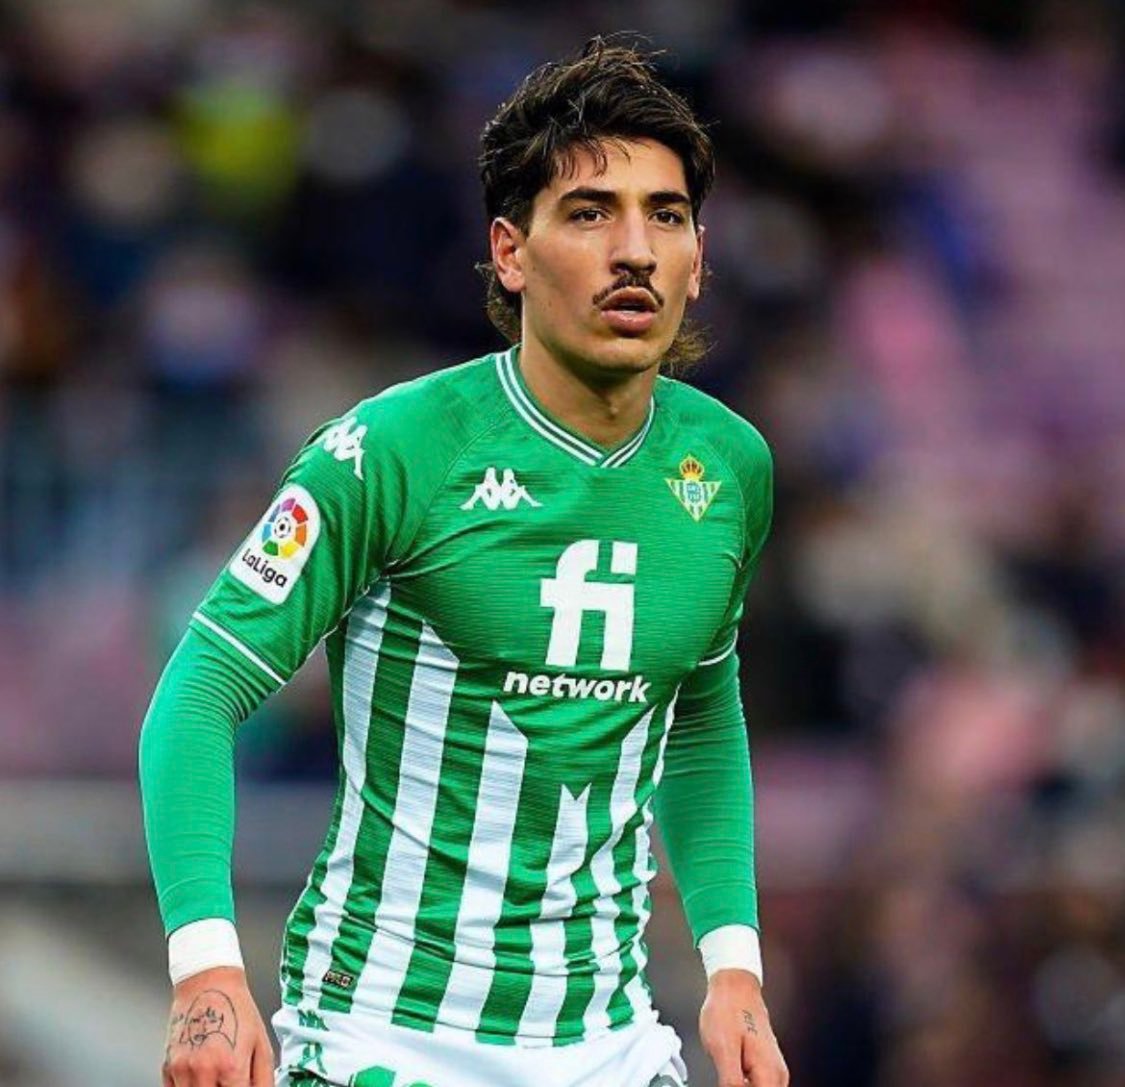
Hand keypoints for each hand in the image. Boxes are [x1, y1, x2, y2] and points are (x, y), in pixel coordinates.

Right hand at [163, 966, 274, 1086]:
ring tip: (217, 1079)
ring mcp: (183, 1070)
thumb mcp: (261, 1043)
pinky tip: (202, 1080)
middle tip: (230, 1083)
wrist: (209, 982)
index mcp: (231, 1066)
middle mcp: (204, 1071)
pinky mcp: (168, 1067)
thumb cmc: (237, 1008)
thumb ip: (264, 1079)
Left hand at [699, 969, 787, 1086]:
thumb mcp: (722, 1049)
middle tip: (726, 1073)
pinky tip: (731, 1072)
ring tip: (728, 1068)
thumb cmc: (728, 1008)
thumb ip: (731, 1083)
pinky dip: (744, 1083)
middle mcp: (777, 1073)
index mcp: (769, 1073)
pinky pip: (757, 1084)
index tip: (729, 1081)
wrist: (734, 984)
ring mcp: (773, 1067)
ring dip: (742, 1085)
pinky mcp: (765, 1063)